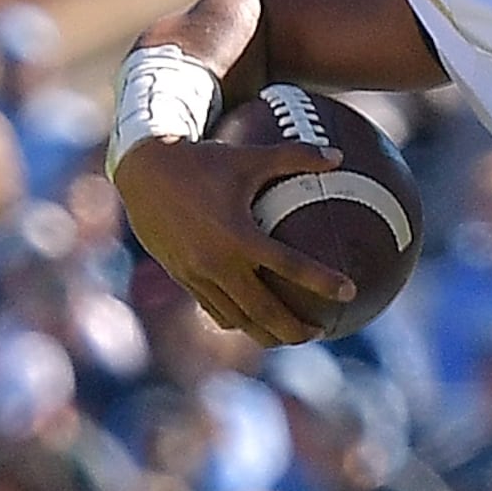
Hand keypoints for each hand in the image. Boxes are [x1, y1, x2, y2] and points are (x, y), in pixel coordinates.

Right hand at [113, 135, 359, 346]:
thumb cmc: (202, 161)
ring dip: (267, 333)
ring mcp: (197, 275)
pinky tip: (256, 321)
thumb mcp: (249, 156)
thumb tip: (338, 155)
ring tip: (293, 335)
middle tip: (323, 332)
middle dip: (295, 329)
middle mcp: (217, 261)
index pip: (289, 265)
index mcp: (238, 235)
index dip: (322, 281)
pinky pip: (215, 309)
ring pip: (238, 318)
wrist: (142, 172)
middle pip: (264, 311)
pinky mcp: (183, 278)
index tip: (350, 291)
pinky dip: (238, 320)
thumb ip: (295, 157)